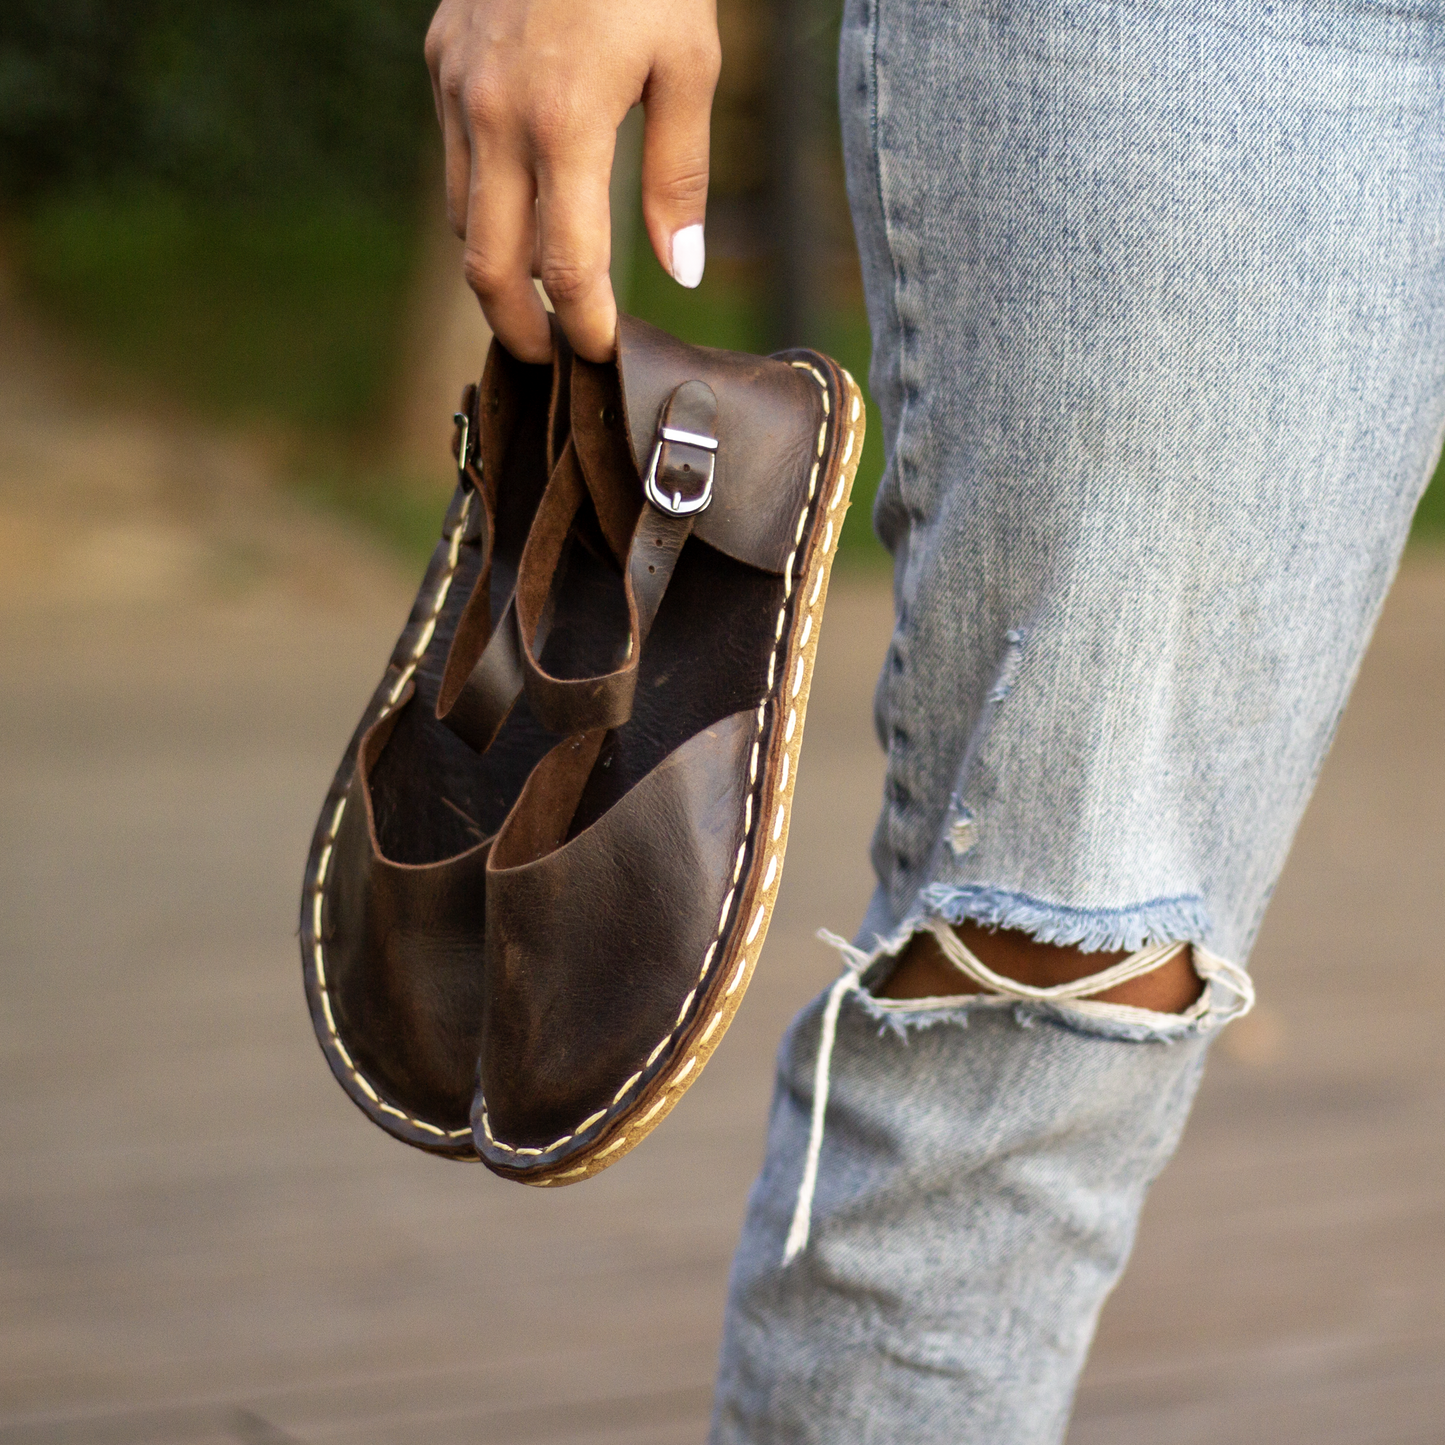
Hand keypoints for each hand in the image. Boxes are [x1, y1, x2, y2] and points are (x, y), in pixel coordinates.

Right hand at [425, 0, 719, 363]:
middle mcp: (495, 114)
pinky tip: (523, 209)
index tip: (601, 354)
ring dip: (499, 272)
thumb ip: (679, 177)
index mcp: (566, 122)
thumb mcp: (689, 64)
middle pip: (488, 269)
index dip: (583, 327)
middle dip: (520, 329)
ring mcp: (457, 87)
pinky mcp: (440, 60)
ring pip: (464, 223)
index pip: (567, 267)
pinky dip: (485, 208)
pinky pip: (455, 165)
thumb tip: (680, 270)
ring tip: (541, 295)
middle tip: (552, 358)